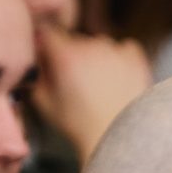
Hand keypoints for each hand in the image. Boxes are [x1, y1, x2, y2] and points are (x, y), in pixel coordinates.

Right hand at [35, 24, 154, 160]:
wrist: (120, 139)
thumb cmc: (79, 125)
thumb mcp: (44, 103)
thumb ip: (36, 75)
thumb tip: (37, 58)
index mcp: (65, 56)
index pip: (48, 33)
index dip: (46, 45)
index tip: (49, 58)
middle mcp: (90, 47)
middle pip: (75, 41)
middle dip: (72, 54)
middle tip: (76, 80)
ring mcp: (114, 51)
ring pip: (100, 44)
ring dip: (97, 56)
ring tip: (100, 83)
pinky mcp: (135, 58)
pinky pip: (126, 48)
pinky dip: (121, 57)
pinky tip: (119, 76)